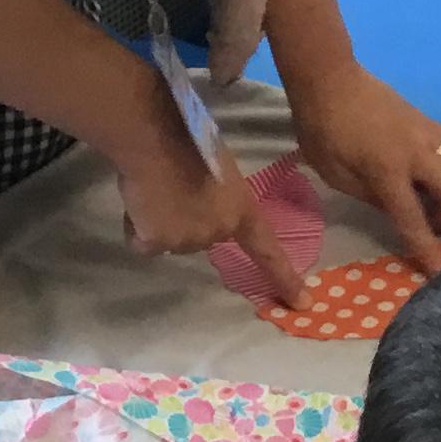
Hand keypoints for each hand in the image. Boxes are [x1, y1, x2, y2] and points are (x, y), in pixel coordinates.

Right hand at [100, 80, 302, 301]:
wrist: (155, 138)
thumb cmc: (190, 141)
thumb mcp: (220, 170)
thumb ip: (219, 198)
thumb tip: (198, 204)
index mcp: (242, 210)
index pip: (267, 249)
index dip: (284, 277)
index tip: (302, 303)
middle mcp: (219, 231)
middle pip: (199, 237)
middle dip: (186, 219)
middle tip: (174, 187)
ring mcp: (188, 240)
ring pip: (169, 239)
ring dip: (160, 220)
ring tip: (154, 187)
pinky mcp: (157, 243)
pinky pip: (143, 241)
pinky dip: (138, 225)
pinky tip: (140, 199)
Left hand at [288, 66, 440, 272]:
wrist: (330, 78)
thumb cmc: (322, 130)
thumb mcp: (336, 175)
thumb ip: (371, 196)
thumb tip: (397, 211)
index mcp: (388, 172)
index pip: (414, 220)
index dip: (427, 250)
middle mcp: (416, 153)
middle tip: (432, 225)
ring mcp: (425, 133)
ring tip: (428, 194)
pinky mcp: (426, 119)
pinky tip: (426, 166)